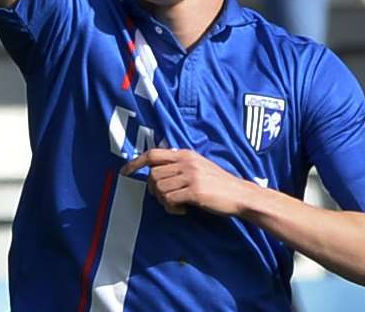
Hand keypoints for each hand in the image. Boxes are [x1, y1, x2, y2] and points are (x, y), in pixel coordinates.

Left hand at [121, 148, 253, 216]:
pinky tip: (183, 210)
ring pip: (160, 188)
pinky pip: (169, 199)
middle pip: (153, 175)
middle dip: (154, 191)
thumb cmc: (219, 184)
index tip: (125, 172)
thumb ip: (181, 166)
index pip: (153, 154)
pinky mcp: (194, 190)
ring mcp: (190, 175)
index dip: (135, 163)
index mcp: (185, 154)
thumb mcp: (199, 166)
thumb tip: (157, 174)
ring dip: (164, 201)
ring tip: (177, 205)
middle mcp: (186, 162)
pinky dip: (172, 208)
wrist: (240, 195)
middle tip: (166, 200)